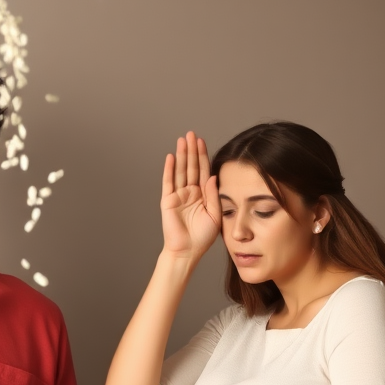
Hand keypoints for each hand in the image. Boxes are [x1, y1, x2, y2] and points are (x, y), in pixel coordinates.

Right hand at [160, 131, 221, 260]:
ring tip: (183, 140)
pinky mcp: (168, 200)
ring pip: (181, 171)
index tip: (203, 142)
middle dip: (192, 150)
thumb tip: (212, 176)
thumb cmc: (202, 237)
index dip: (203, 156)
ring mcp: (178, 195)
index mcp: (202, 195)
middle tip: (192, 134)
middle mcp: (190, 192)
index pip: (203, 171)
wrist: (188, 251)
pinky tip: (171, 157)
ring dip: (182, 155)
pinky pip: (169, 182)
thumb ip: (214, 195)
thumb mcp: (216, 215)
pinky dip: (170, 169)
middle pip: (191, 167)